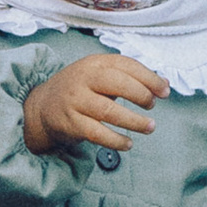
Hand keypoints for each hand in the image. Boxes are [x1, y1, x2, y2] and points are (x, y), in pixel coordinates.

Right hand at [22, 50, 167, 155]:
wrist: (42, 106)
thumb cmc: (80, 90)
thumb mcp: (102, 76)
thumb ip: (131, 78)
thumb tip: (164, 84)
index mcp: (94, 63)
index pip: (126, 64)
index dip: (149, 77)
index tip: (164, 90)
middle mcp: (83, 79)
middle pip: (117, 83)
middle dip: (141, 95)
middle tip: (152, 105)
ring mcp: (75, 101)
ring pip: (109, 111)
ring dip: (133, 121)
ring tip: (149, 127)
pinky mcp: (70, 123)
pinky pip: (97, 133)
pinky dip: (115, 140)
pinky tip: (128, 144)